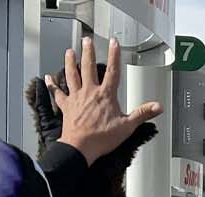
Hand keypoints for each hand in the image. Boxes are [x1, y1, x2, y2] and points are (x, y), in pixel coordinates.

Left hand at [46, 37, 163, 166]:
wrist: (80, 148)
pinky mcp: (66, 106)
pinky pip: (57, 93)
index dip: (114, 55)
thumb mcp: (127, 126)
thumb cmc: (101, 138)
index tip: (114, 43)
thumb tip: (157, 107)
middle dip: (88, 52)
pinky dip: (52, 85)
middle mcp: (90, 92)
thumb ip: (142, 114)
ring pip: (72, 75)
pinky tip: (47, 78)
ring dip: (70, 62)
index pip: (112, 70)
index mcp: (106, 95)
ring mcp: (76, 98)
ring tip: (69, 52)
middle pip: (88, 67)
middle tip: (87, 40)